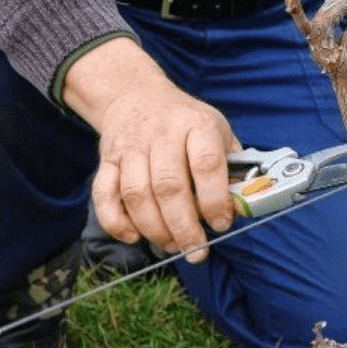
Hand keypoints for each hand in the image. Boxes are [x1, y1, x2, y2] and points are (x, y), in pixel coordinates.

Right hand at [63, 37, 240, 262]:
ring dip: (154, 229)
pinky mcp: (107, 160)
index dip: (214, 199)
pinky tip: (134, 236)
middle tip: (196, 251)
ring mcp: (131, 147)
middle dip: (183, 226)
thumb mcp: (218, 131)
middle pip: (168, 187)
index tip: (221, 224)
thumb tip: (242, 207)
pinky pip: (104, 195)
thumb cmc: (187, 123)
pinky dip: (115, 221)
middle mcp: (162, 134)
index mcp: (197, 125)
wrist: (137, 96)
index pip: (206, 164)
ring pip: (136, 195)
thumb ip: (232, 167)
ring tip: (172, 246)